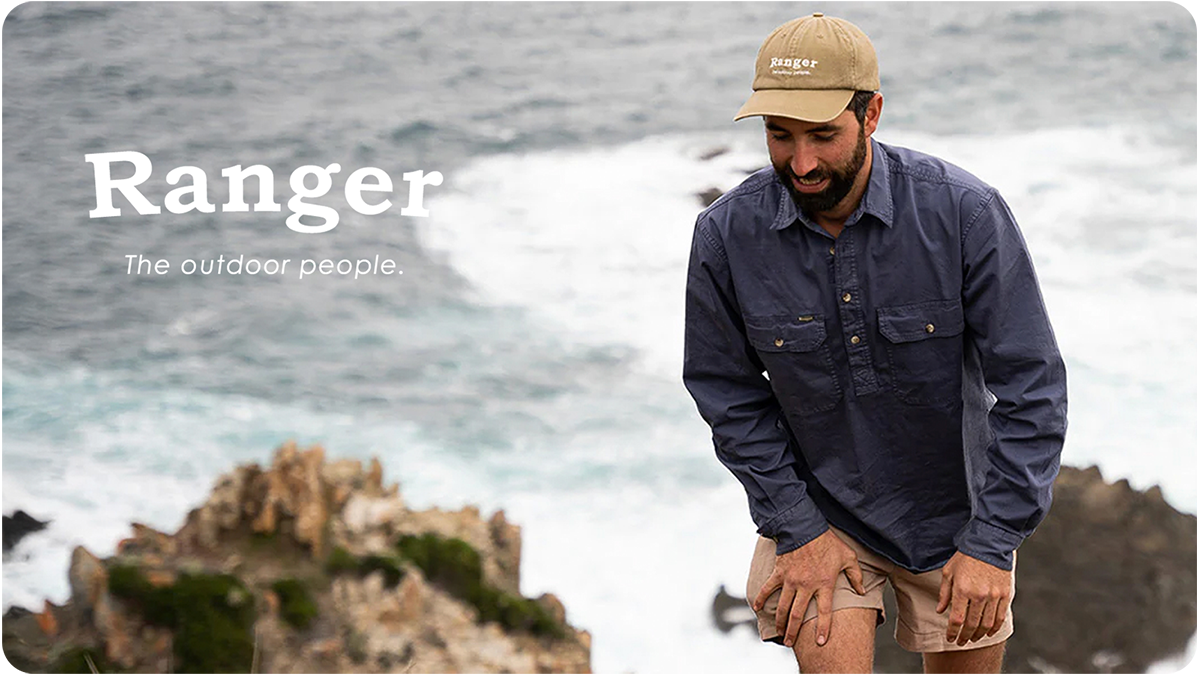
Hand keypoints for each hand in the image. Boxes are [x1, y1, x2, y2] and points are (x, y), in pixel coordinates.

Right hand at [751, 529, 865, 648]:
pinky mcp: (780, 573)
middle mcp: (806, 586)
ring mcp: (791, 580)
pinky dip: (761, 598)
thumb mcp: (848, 557)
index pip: (825, 612)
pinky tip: (757, 609)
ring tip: (779, 633)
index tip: (820, 642)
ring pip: (783, 606)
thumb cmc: (828, 542)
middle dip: (793, 632)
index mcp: (824, 584)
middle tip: (789, 643)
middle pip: (797, 614)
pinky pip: (768, 588)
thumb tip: (862, 591)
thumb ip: (855, 576)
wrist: (805, 527)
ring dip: (780, 622)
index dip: (823, 629)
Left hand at [936, 551, 1011, 644]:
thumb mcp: (949, 571)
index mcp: (962, 590)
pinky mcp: (1006, 595)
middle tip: (960, 642)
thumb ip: (944, 593)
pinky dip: (994, 628)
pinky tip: (988, 632)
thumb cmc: (965, 557)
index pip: (956, 619)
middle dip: (964, 637)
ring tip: (972, 639)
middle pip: (971, 625)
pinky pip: (1000, 617)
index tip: (950, 638)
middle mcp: (979, 595)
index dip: (952, 632)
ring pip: (987, 624)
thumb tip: (940, 610)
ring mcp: (994, 596)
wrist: (989, 544)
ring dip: (979, 635)